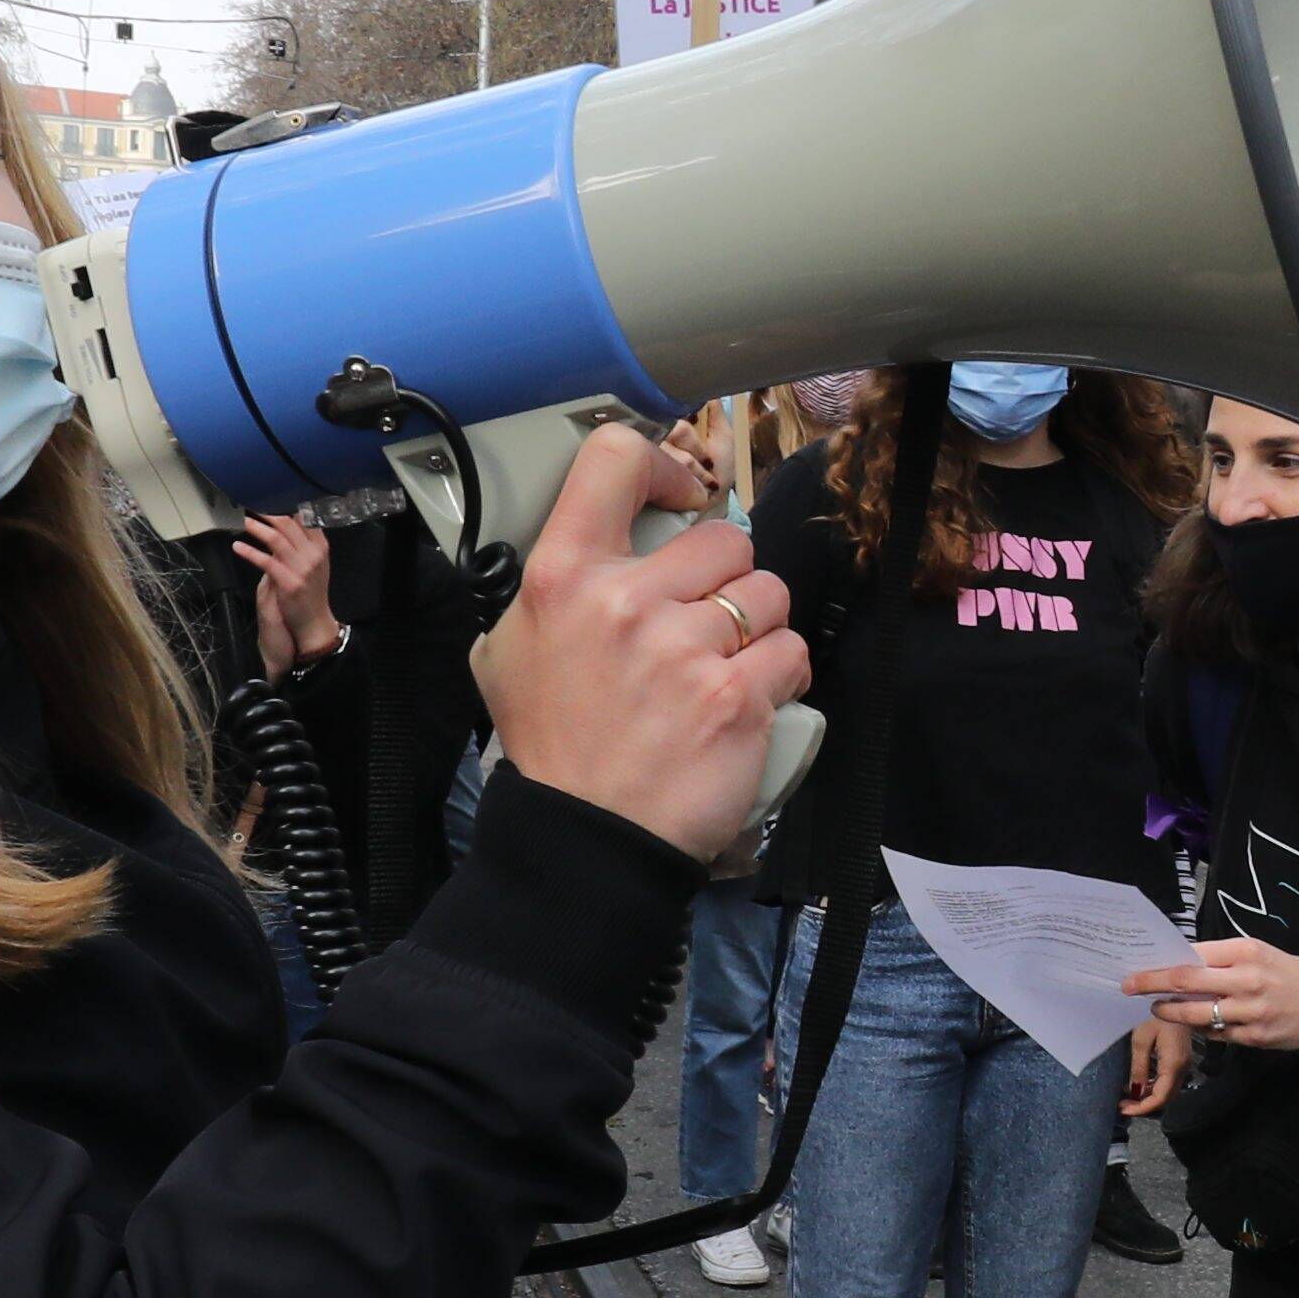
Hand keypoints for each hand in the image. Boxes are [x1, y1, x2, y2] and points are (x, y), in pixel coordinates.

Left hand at [234, 510, 347, 676]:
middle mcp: (313, 554)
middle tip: (250, 506)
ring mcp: (302, 568)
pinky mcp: (288, 581)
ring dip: (256, 528)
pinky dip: (249, 552)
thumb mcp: (314, 564)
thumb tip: (284, 523)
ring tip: (242, 521)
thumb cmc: (311, 592)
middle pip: (288, 524)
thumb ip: (303, 544)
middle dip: (266, 513)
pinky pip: (265, 561)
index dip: (284, 508)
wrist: (314, 622)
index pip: (303, 518)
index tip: (267, 500)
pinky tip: (237, 547)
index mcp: (321, 546)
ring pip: (275, 538)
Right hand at [467, 427, 805, 861]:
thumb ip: (551, 586)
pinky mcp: (736, 699)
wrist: (586, 837)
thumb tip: (600, 537)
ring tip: (725, 664)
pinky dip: (781, 676)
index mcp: (562, 577)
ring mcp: (684, 651)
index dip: (664, 466)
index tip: (680, 495)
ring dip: (758, 626)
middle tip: (701, 620)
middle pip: (722, 536)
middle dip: (724, 576)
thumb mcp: (507, 649)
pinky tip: (746, 699)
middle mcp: (624, 602)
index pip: (615, 460)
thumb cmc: (552, 745)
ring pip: (767, 593)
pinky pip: (791, 652)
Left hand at [1121, 1015, 1190, 1117]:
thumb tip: (1134, 1091)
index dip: (1141, 1108)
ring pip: (1168, 1091)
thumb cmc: (1156, 1013)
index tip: (1123, 1109)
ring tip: (1126, 1096)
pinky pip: (1169, 1081)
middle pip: (1165, 1098)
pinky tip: (1138, 1083)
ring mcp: (1184, 1064)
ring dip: (1148, 1097)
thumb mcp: (1141, 1039)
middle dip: (1143, 1105)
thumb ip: (1138, 1067)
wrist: (1178, 997)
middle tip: (1122, 1105)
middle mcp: (1183, 1068)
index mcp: (1174, 1064)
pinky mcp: (1182, 1059)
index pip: (1160, 1098)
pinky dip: (1153, 1087)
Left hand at [1122, 936, 1298, 1058]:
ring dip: (1171, 1012)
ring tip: (1157, 1009)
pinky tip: (1196, 1024)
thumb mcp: (1263, 954)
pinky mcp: (1254, 1037)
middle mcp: (1248, 979)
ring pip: (1196, 1014)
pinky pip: (1216, 1034)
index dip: (1162, 962)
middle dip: (1151, 984)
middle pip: (1186, 981)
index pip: (1193, 955)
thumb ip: (1226, 958)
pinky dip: (1201, 1029)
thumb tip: (1183, 962)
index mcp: (1248, 951)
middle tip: (1127, 986)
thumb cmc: (1294, 975)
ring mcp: (1251, 1011)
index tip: (1139, 965)